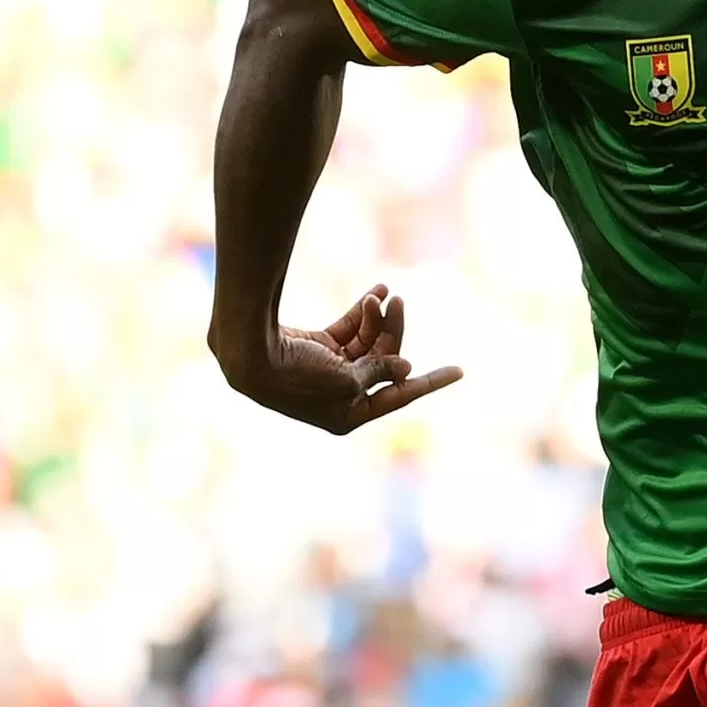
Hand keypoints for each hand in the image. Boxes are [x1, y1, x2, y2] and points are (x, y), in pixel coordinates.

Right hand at [231, 284, 463, 434]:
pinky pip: (348, 328)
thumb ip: (378, 370)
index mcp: (347, 415)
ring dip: (377, 317)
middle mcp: (339, 395)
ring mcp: (327, 370)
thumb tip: (404, 368)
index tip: (460, 371)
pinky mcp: (315, 346)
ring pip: (366, 341)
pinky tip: (376, 291)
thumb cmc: (295, 375)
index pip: (398, 396)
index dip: (430, 382)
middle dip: (393, 332)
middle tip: (400, 302)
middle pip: (382, 361)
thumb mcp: (345, 378)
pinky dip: (361, 311)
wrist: (245, 353)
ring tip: (385, 293)